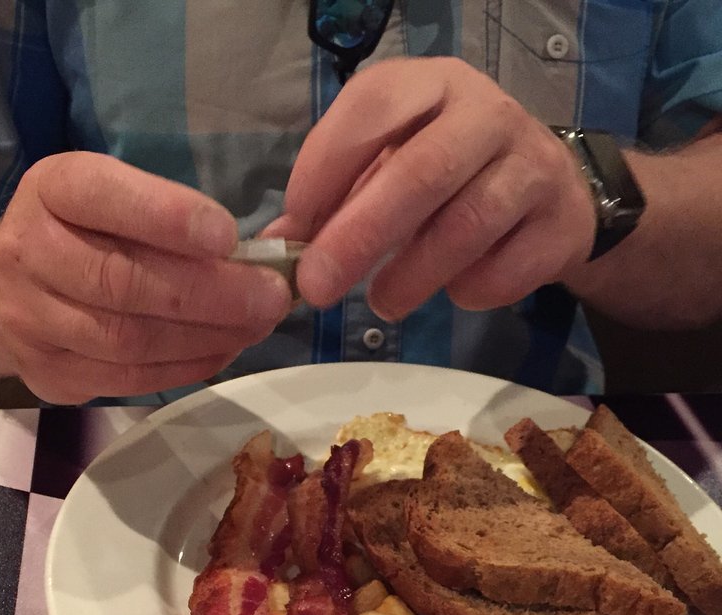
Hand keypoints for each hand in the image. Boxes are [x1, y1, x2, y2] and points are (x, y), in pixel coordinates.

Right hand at [0, 152, 291, 403]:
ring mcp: (30, 320)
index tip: (227, 235)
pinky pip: (126, 378)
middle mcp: (27, 252)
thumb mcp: (110, 196)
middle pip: (120, 280)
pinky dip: (185, 367)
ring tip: (257, 325)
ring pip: (125, 338)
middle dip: (208, 292)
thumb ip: (169, 214)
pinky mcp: (47, 374)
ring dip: (204, 337)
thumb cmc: (78, 231)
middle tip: (270, 296)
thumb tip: (263, 251)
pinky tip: (224, 350)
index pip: (102, 196)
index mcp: (49, 190)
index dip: (167, 217)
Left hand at [265, 57, 595, 318]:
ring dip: (412, 275)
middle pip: (422, 172)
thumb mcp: (388, 164)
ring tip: (382, 303)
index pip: (372, 108)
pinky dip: (470, 290)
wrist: (550, 190)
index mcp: (430, 86)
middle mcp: (485, 113)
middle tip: (319, 286)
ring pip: (467, 224)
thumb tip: (279, 244)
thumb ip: (335, 197)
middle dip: (360, 236)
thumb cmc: (448, 172)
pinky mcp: (562, 222)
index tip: (293, 227)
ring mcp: (533, 164)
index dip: (325, 168)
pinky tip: (453, 291)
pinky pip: (508, 267)